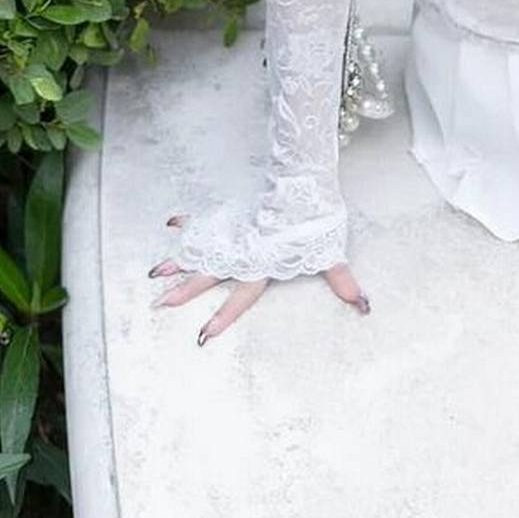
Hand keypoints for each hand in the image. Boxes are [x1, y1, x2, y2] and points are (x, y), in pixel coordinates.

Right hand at [151, 212, 370, 344]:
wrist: (301, 182)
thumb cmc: (315, 219)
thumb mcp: (329, 253)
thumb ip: (342, 281)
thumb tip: (363, 305)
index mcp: (261, 265)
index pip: (241, 298)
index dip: (223, 317)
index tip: (204, 335)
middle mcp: (242, 252)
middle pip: (209, 275)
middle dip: (185, 291)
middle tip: (161, 304)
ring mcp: (234, 232)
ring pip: (200, 250)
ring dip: (178, 260)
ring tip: (154, 271)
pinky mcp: (233, 215)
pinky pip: (206, 221)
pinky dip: (189, 222)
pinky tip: (172, 222)